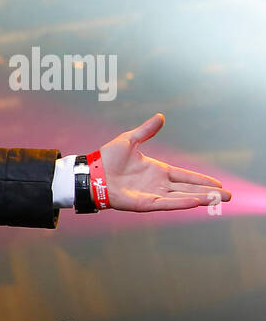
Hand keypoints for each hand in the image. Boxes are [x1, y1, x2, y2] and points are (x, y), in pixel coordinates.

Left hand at [96, 113, 230, 211]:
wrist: (92, 171)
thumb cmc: (108, 158)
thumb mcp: (130, 140)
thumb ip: (146, 130)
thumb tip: (161, 117)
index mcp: (158, 170)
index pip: (185, 176)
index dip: (201, 180)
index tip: (218, 184)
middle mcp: (157, 184)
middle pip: (189, 189)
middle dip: (209, 193)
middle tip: (229, 197)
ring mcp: (151, 195)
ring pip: (181, 197)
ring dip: (200, 199)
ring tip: (218, 200)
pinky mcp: (143, 204)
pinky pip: (165, 203)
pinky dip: (180, 202)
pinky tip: (194, 202)